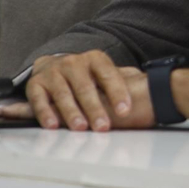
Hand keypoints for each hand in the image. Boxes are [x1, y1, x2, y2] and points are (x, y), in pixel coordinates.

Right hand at [21, 52, 156, 131]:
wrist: (53, 66)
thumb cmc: (86, 77)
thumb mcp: (104, 76)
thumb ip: (122, 83)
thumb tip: (153, 93)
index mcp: (95, 59)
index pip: (109, 75)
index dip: (117, 92)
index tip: (125, 110)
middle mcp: (73, 63)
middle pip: (85, 86)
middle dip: (95, 108)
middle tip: (103, 126)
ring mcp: (54, 72)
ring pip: (63, 93)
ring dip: (72, 112)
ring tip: (80, 127)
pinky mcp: (35, 84)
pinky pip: (39, 99)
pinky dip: (45, 112)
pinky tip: (53, 125)